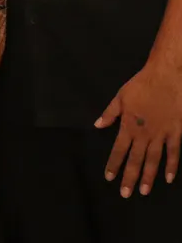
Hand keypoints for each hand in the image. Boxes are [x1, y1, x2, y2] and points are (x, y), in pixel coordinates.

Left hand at [96, 62, 181, 196]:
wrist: (167, 77)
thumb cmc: (142, 85)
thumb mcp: (120, 97)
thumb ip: (109, 113)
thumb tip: (97, 125)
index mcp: (128, 126)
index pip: (119, 150)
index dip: (114, 165)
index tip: (110, 178)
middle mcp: (144, 134)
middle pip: (135, 160)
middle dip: (130, 177)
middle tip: (126, 194)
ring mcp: (161, 135)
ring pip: (153, 160)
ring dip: (148, 176)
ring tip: (143, 191)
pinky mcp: (176, 132)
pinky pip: (174, 152)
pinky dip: (171, 166)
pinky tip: (168, 178)